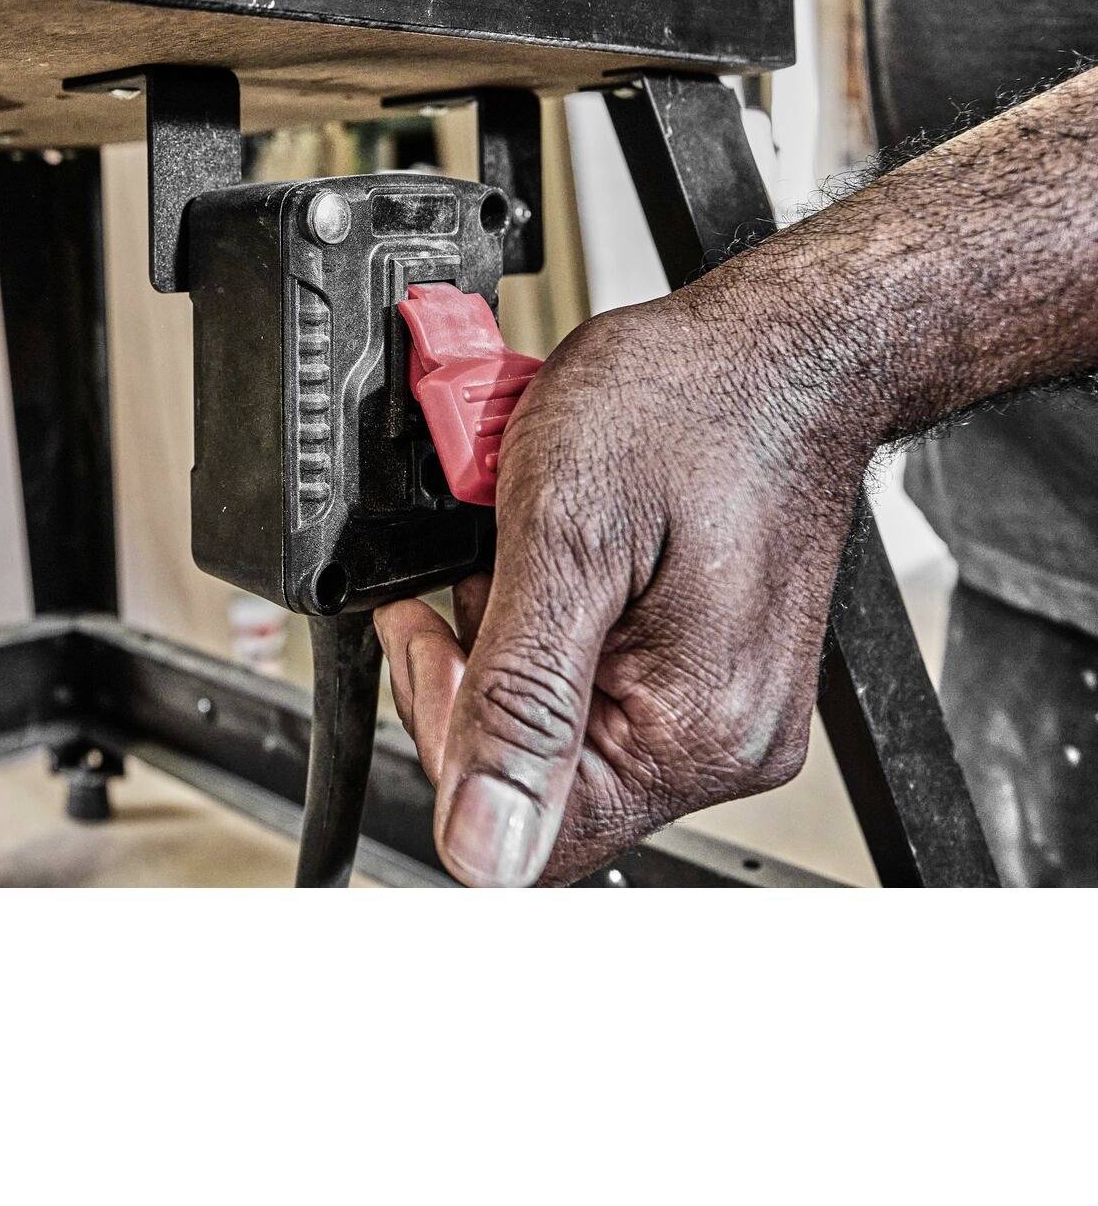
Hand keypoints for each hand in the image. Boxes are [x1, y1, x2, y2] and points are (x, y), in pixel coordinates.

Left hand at [375, 275, 872, 886]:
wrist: (778, 354)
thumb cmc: (685, 410)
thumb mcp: (562, 536)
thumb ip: (515, 700)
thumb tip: (479, 852)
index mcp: (692, 736)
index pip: (520, 831)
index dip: (447, 730)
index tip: (427, 622)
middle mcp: (724, 744)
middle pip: (537, 779)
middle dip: (476, 670)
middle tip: (474, 564)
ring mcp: (726, 709)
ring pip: (559, 726)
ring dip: (513, 638)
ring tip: (522, 545)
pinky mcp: (715, 670)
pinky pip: (598, 683)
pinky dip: (557, 620)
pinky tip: (563, 556)